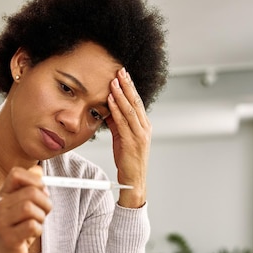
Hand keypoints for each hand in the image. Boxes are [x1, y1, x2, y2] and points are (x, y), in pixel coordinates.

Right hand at [0, 166, 51, 252]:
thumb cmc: (17, 230)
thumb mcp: (24, 207)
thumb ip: (31, 188)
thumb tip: (38, 169)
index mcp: (4, 195)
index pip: (17, 174)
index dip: (35, 180)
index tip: (41, 192)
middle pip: (31, 192)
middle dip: (45, 202)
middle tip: (45, 212)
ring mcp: (1, 222)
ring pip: (31, 208)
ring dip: (41, 217)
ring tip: (37, 224)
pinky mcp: (8, 238)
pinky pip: (32, 226)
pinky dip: (38, 230)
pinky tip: (31, 235)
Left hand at [105, 67, 150, 207]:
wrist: (133, 181)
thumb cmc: (128, 161)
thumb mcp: (122, 138)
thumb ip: (117, 123)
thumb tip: (108, 109)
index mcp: (144, 126)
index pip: (137, 102)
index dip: (131, 87)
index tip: (124, 74)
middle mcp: (144, 129)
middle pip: (136, 102)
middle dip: (128, 85)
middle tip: (121, 71)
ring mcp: (139, 135)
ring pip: (130, 110)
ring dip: (121, 94)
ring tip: (114, 81)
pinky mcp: (132, 142)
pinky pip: (123, 122)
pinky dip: (116, 109)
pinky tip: (110, 99)